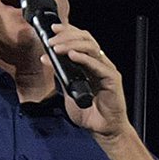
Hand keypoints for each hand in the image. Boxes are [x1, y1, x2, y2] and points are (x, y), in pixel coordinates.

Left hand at [40, 22, 128, 138]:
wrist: (102, 130)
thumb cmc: (88, 112)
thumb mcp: (68, 90)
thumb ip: (60, 75)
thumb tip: (46, 59)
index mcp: (91, 63)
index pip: (80, 39)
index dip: (67, 31)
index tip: (52, 29)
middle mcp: (100, 63)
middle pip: (86, 38)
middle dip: (67, 35)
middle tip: (51, 40)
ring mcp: (107, 70)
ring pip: (91, 47)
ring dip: (72, 45)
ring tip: (57, 48)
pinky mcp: (112, 79)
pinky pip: (98, 65)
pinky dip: (84, 59)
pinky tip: (72, 56)